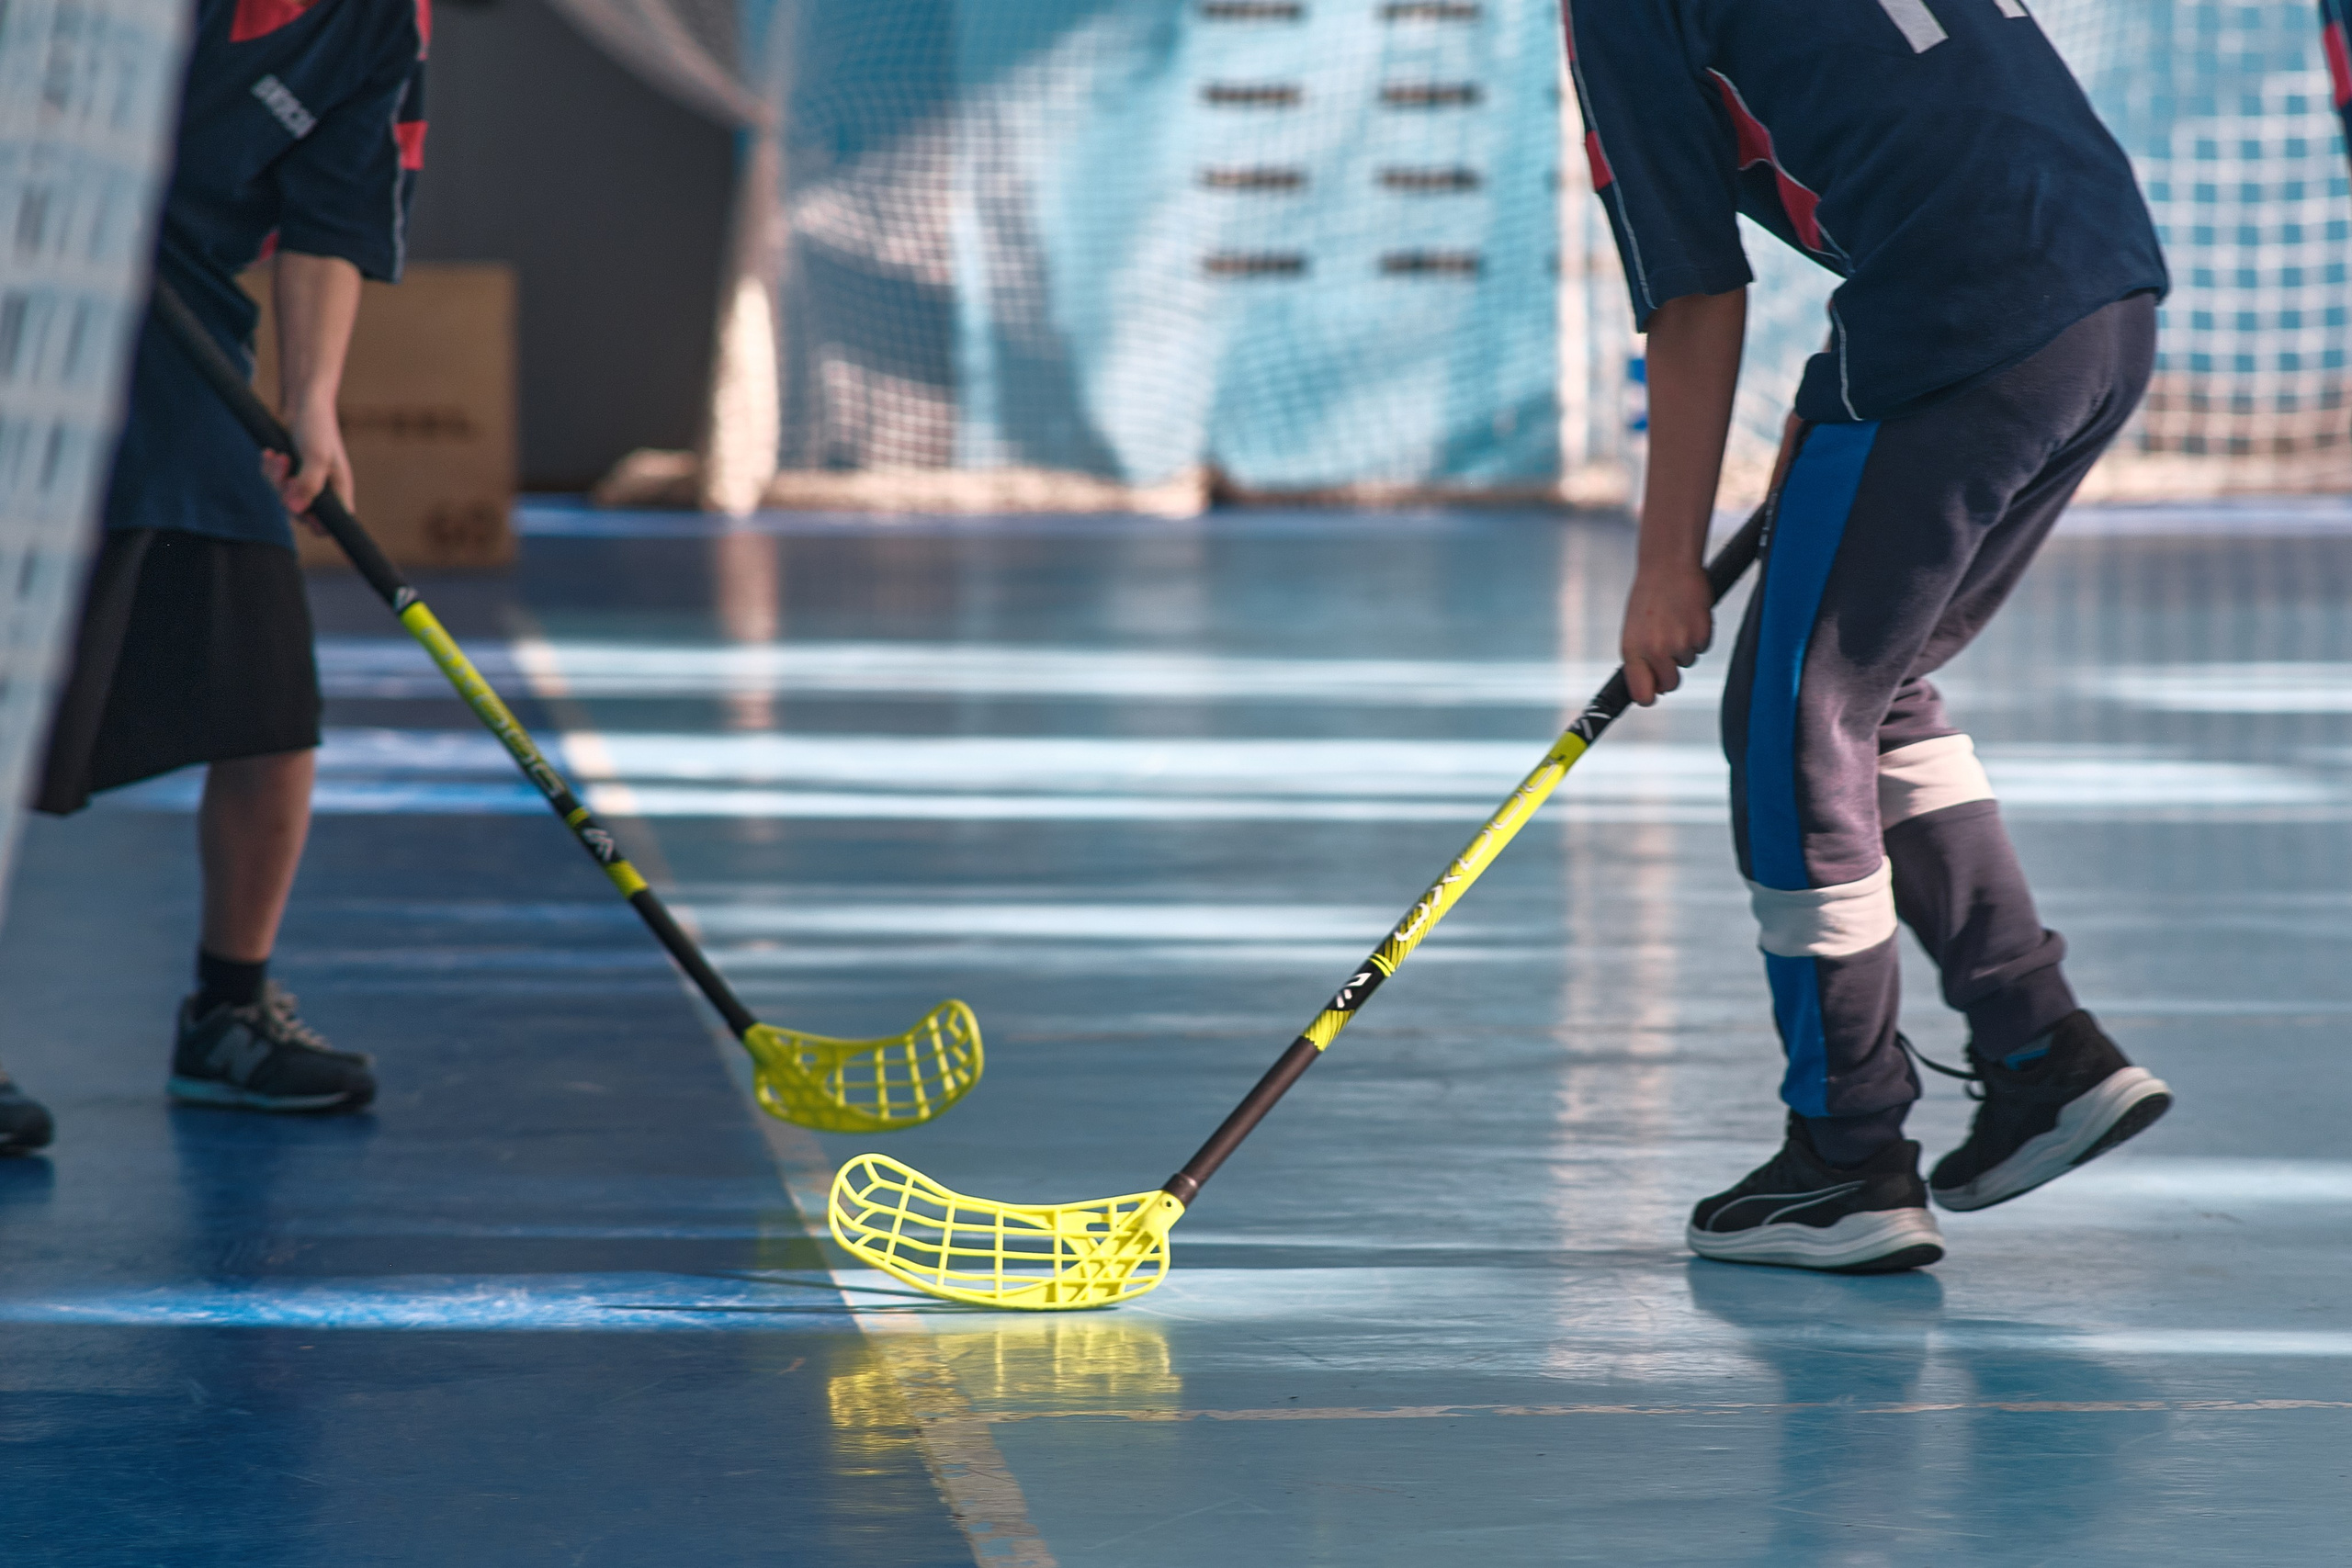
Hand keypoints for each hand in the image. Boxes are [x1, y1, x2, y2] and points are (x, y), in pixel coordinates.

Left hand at [262, 398, 351, 535]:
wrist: (304, 403)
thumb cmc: (317, 427)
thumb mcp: (316, 455)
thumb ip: (308, 483)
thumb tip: (295, 510)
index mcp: (338, 492)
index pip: (333, 527)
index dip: (322, 529)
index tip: (313, 521)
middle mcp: (322, 492)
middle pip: (301, 515)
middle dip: (287, 494)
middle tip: (285, 466)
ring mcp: (305, 484)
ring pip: (284, 499)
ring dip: (275, 479)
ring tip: (278, 455)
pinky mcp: (289, 475)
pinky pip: (273, 485)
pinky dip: (269, 471)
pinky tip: (270, 454)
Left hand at [1620, 558, 1713, 705]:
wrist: (1669, 565)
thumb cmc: (1648, 597)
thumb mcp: (1633, 629)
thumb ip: (1639, 660)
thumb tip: (1652, 689)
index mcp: (1633, 650)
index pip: (1642, 693)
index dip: (1648, 696)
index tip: (1651, 694)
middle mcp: (1655, 651)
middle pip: (1670, 684)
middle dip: (1670, 673)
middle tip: (1667, 648)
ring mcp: (1680, 644)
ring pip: (1687, 663)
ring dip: (1684, 648)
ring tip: (1675, 621)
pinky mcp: (1701, 635)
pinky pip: (1702, 648)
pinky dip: (1698, 636)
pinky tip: (1688, 616)